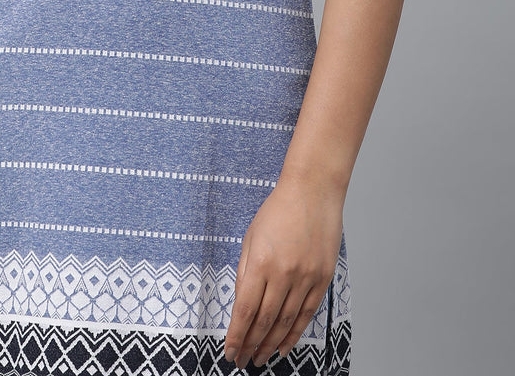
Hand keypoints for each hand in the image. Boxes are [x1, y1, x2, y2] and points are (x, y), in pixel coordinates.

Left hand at [223, 178, 342, 367]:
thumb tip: (240, 305)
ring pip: (286, 322)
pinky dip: (295, 333)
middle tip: (242, 361)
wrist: (313, 192)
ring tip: (259, 358)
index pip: (245, 310)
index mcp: (261, 261)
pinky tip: (284, 345)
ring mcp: (306, 277)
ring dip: (271, 344)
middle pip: (265, 321)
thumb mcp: (250, 237)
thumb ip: (244, 272)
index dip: (236, 335)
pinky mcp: (322, 278)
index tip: (229, 352)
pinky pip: (307, 313)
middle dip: (251, 345)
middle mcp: (284, 273)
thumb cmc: (278, 210)